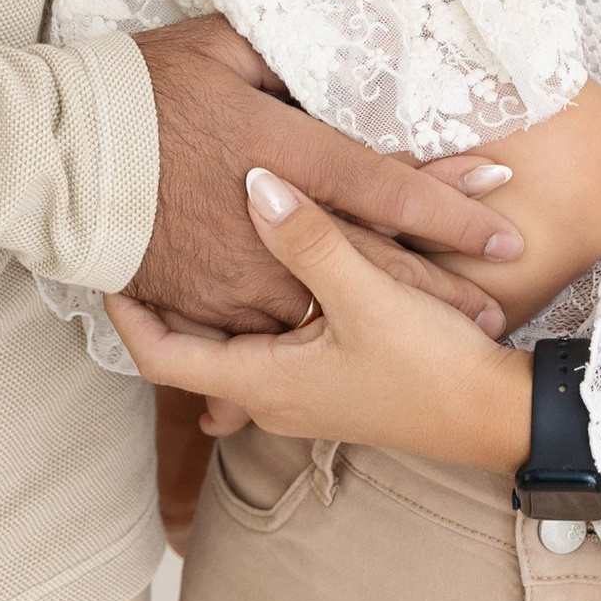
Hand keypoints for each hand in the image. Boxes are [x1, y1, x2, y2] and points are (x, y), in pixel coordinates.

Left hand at [109, 169, 536, 471]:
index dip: (126, 313)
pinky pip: (275, 338)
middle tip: (137, 241)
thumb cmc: (430, 369)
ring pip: (234, 339)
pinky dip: (259, 303)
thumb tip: (255, 184)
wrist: (494, 416)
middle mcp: (273, 394)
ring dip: (213, 299)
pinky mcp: (334, 375)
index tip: (106, 265)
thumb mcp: (366, 297)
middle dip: (166, 298)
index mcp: (264, 381)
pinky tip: (268, 263)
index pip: (163, 356)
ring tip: (187, 243)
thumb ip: (309, 239)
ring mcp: (303, 390)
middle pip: (192, 346)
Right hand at [130, 17, 524, 331]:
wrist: (58, 157)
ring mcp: (236, 269)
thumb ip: (284, 51)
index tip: (500, 216)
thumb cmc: (140, 88)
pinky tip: (349, 351)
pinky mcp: (204, 300)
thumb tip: (329, 50)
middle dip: (438, 284)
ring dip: (385, 322)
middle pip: (370, 260)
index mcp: (281, 148)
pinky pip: (268, 326)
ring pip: (327, 305)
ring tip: (440, 340)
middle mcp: (269, 218)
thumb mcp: (219, 45)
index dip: (447, 204)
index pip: (382, 183)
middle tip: (492, 308)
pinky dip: (313, 338)